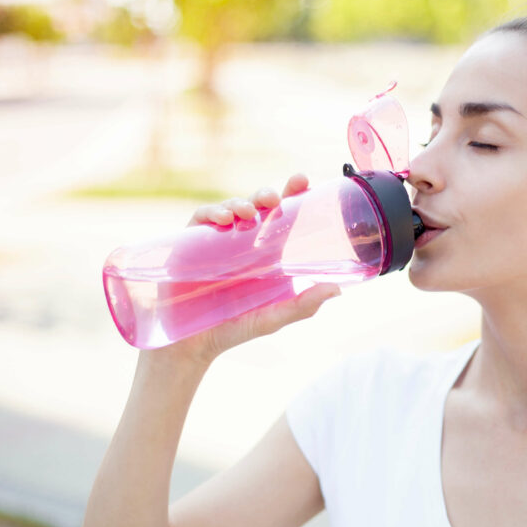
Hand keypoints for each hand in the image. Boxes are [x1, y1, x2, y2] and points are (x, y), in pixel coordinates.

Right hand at [142, 173, 338, 368]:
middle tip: (275, 197)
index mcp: (267, 254)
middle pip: (257, 207)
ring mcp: (216, 242)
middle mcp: (243, 243)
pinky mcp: (190, 245)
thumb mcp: (272, 317)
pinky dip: (211, 213)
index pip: (282, 217)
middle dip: (266, 194)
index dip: (292, 195)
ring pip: (230, 208)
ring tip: (248, 211)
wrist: (190, 345)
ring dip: (240, 202)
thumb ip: (302, 305)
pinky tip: (222, 220)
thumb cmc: (234, 329)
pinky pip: (200, 219)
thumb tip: (336, 289)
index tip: (303, 181)